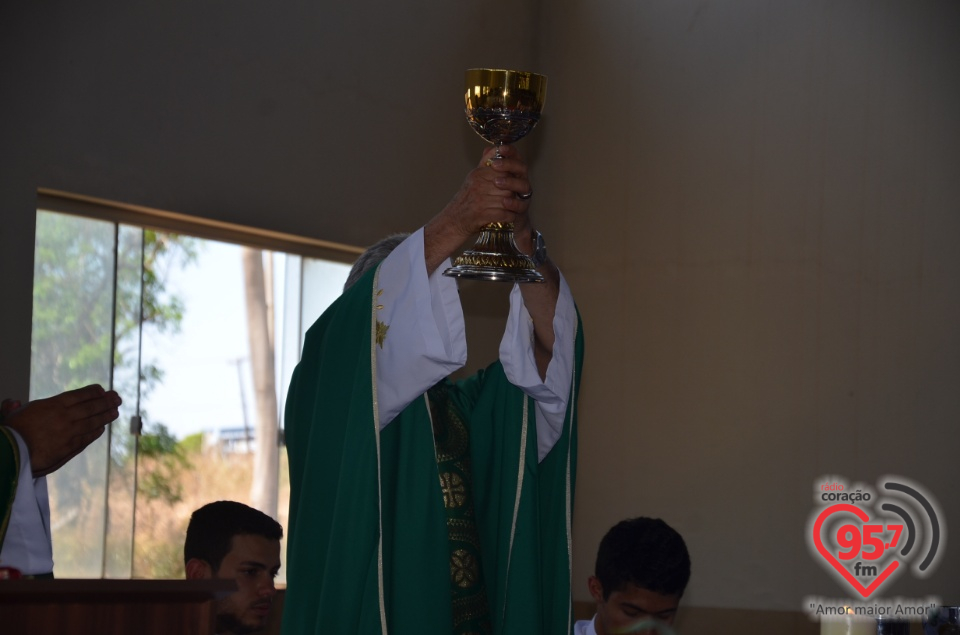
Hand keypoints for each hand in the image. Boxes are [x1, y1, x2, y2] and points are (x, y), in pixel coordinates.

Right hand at [2, 384, 121, 476]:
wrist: (11, 454)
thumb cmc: (9, 434)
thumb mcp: (11, 416)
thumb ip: (16, 408)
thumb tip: (13, 402)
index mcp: (53, 405)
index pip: (78, 395)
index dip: (91, 392)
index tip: (101, 390)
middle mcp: (65, 416)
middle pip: (91, 407)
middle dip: (106, 401)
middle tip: (117, 398)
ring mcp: (70, 432)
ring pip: (93, 421)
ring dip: (106, 415)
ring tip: (115, 411)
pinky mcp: (70, 447)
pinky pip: (87, 437)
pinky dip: (96, 431)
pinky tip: (101, 428)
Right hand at [424, 145, 534, 271]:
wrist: (453, 221)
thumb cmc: (466, 200)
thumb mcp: (474, 177)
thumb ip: (486, 162)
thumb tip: (495, 147)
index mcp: (478, 174)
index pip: (503, 170)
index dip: (511, 177)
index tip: (513, 182)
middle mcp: (478, 185)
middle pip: (507, 186)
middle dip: (512, 192)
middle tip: (514, 197)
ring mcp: (480, 200)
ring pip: (507, 200)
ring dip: (512, 206)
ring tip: (512, 207)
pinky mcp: (482, 215)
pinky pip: (504, 214)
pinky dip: (509, 217)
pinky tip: (509, 217)